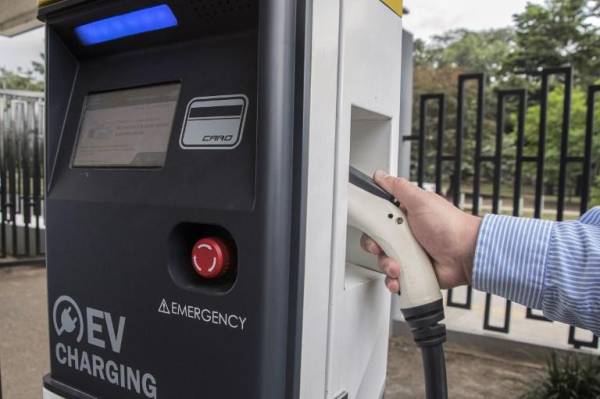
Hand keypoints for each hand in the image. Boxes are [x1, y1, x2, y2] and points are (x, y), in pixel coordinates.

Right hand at [360, 171, 480, 292]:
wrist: (467, 254)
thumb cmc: (449, 225)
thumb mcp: (421, 200)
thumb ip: (398, 188)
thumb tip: (381, 176)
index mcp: (404, 215)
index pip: (378, 218)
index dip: (371, 224)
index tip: (372, 229)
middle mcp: (404, 234)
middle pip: (377, 241)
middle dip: (376, 247)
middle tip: (383, 248)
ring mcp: (408, 253)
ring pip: (383, 260)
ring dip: (387, 265)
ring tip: (398, 266)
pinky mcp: (412, 270)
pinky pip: (394, 278)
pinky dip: (394, 281)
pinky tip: (399, 278)